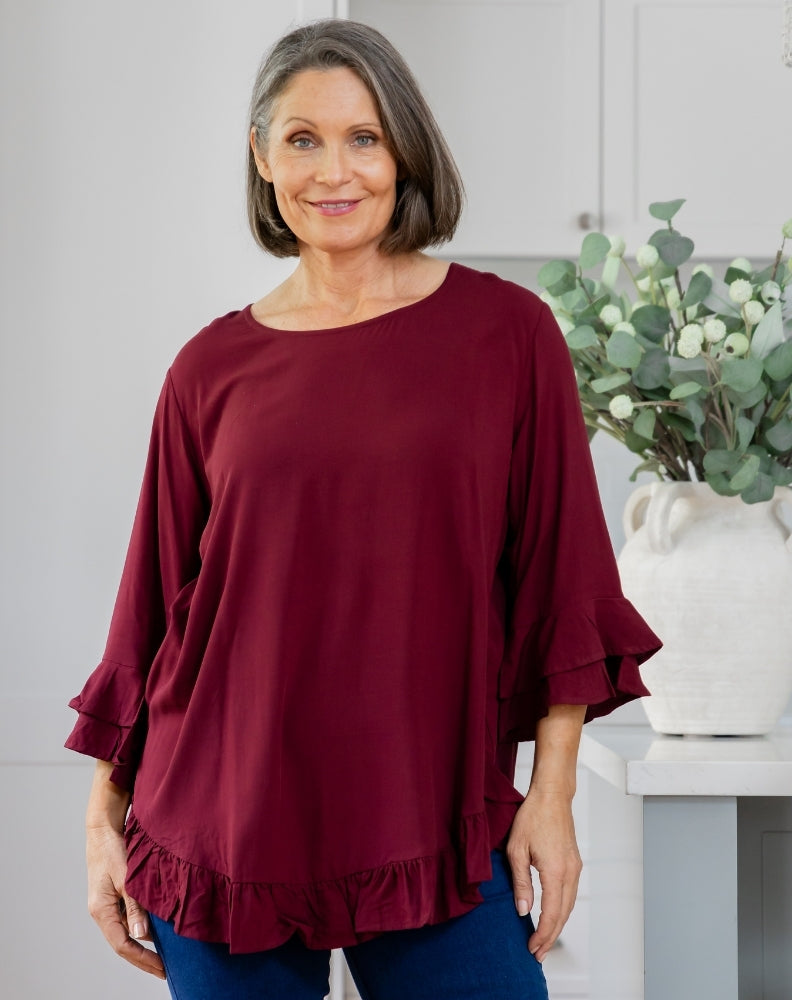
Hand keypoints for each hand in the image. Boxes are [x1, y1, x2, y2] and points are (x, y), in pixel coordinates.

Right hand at [86, 824, 165, 979]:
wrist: (103, 831)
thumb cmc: (113, 851)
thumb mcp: (126, 878)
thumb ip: (135, 906)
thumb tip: (142, 936)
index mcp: (102, 911)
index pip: (123, 945)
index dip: (143, 959)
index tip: (162, 968)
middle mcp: (102, 912)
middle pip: (123, 944)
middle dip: (143, 959)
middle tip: (165, 971)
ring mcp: (107, 906)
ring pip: (126, 933)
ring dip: (143, 945)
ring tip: (164, 956)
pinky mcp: (113, 898)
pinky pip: (127, 920)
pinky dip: (141, 929)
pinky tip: (156, 932)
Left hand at [505, 788, 581, 962]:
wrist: (551, 796)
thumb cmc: (532, 816)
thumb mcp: (517, 850)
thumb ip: (521, 882)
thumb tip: (523, 911)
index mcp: (555, 870)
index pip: (551, 913)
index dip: (542, 934)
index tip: (532, 948)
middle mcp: (570, 872)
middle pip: (563, 914)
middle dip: (551, 936)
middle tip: (538, 953)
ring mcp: (575, 867)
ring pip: (569, 905)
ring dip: (558, 925)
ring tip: (544, 940)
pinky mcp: (574, 863)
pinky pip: (570, 893)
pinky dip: (562, 910)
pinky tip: (552, 915)